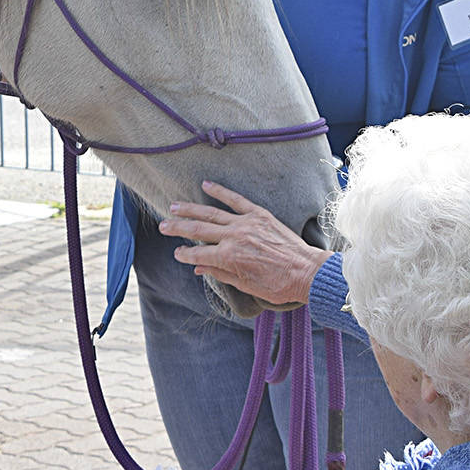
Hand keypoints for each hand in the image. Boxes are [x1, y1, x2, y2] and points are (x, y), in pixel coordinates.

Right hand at [159, 180, 330, 306]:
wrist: (307, 272)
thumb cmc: (277, 284)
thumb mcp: (245, 285)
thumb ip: (220, 273)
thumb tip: (199, 268)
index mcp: (229, 257)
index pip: (197, 254)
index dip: (184, 254)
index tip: (176, 253)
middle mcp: (234, 237)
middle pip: (198, 230)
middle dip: (177, 228)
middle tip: (162, 226)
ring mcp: (246, 223)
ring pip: (211, 213)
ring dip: (190, 209)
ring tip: (174, 206)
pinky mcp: (259, 214)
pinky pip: (236, 199)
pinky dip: (220, 191)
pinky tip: (206, 185)